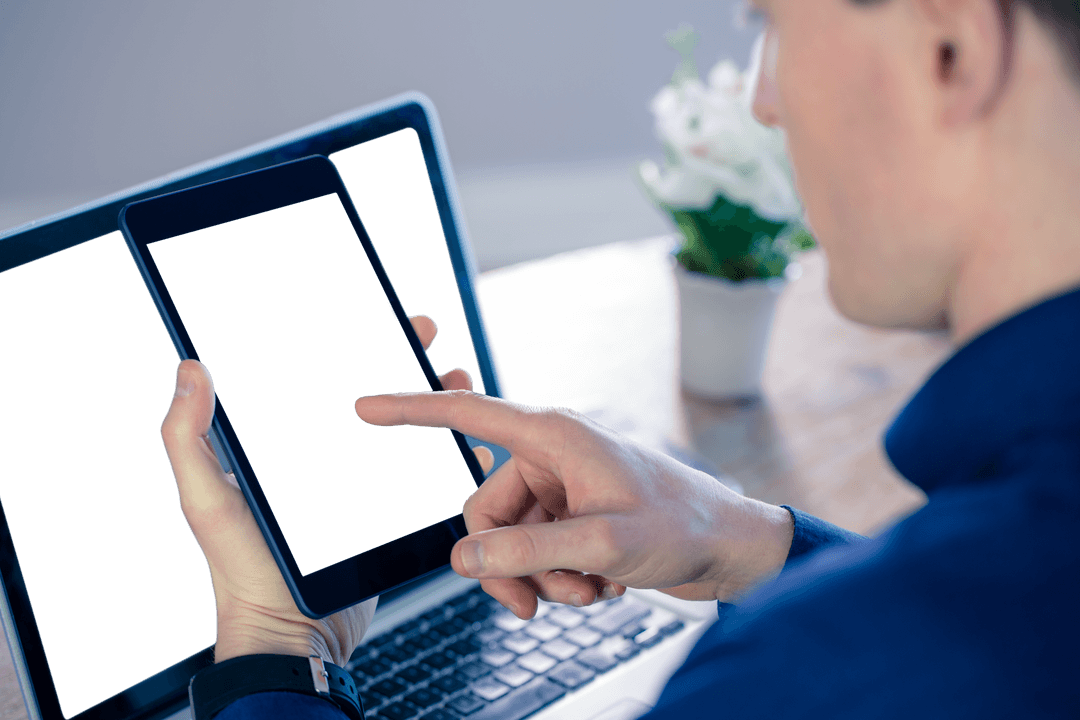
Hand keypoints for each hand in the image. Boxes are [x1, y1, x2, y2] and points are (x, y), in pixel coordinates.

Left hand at [162, 316, 492, 664]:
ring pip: (400, 428)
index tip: (368, 313)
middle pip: (366, 395)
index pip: (315, 378)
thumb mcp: (205, 501)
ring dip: (429, 400)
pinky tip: (465, 442)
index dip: (344, 341)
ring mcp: (356, 482)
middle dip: (398, 359)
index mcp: (280, 444)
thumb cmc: (241, 570)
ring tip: (455, 381)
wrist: (291, 631)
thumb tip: (189, 370)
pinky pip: (418, 472)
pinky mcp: (383, 508)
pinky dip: (443, 453)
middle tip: (421, 333)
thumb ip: (188, 439)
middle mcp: (321, 455)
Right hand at [355, 392, 793, 618]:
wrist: (729, 547)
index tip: (366, 406)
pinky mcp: (575, 516)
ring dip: (541, 578)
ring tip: (589, 592)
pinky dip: (560, 578)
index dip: (413, 409)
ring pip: (511, 540)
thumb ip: (527, 551)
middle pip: (485, 511)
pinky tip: (601, 587)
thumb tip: (462, 559)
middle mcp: (552, 456)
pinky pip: (537, 551)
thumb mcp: (600, 545)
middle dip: (509, 564)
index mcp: (553, 437)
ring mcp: (563, 489)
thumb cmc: (680, 525)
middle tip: (540, 602)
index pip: (468, 415)